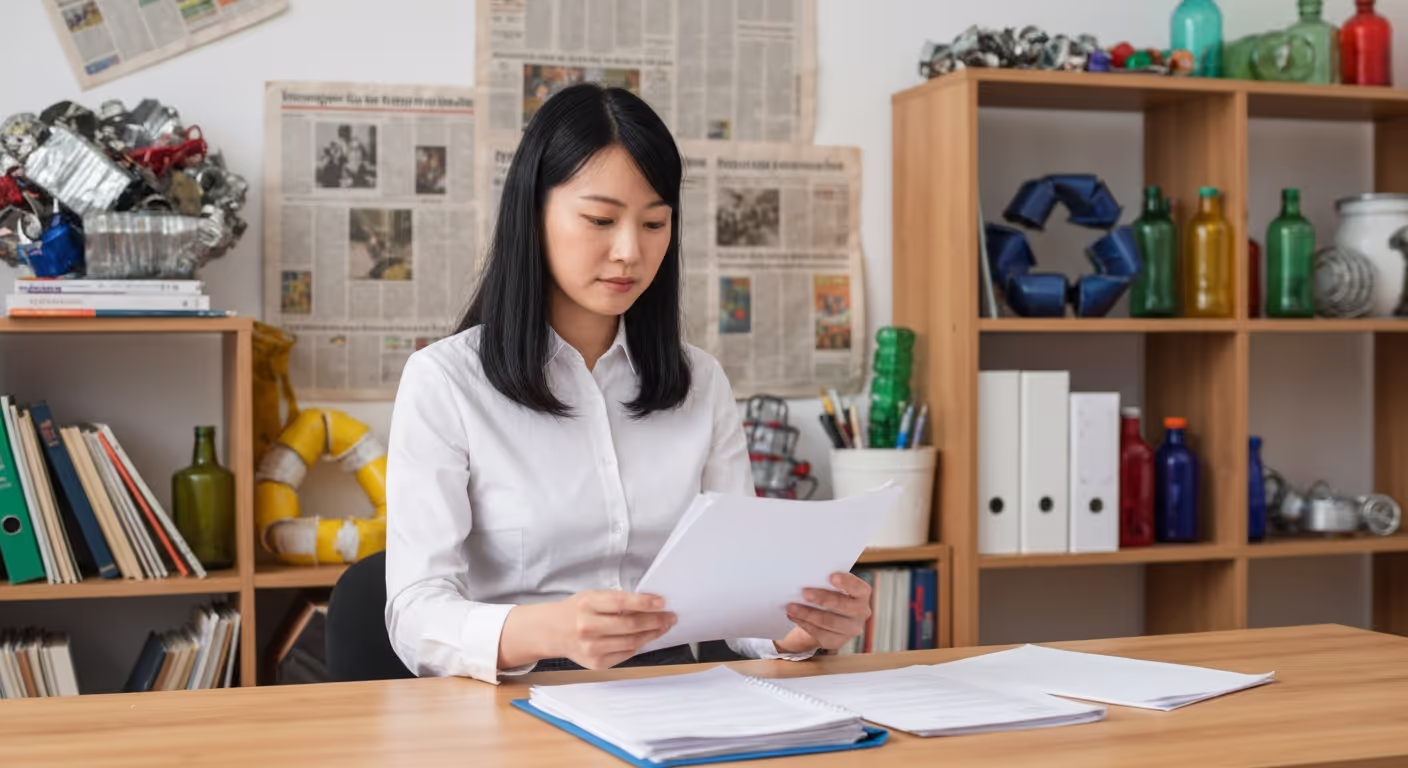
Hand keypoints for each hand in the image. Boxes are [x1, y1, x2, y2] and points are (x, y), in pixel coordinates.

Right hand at [550, 590, 677, 669]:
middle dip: (655, 621)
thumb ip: (616, 600)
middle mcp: (587, 627)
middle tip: (670, 617)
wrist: (552, 632)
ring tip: (663, 627)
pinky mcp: (596, 663)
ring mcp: (591, 648)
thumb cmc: (576, 611)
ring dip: (652, 634)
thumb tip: (650, 603)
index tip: (662, 602)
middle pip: (630, 625)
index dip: (644, 603)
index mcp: (587, 604)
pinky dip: (638, 645)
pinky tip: (646, 638)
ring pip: (631, 642)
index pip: (621, 602)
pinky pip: (625, 654)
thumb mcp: (592, 597)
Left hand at [775, 572, 871, 653]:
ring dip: (808, 614)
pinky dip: (805, 624)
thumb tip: (809, 578)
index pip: (858, 588)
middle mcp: (861, 612)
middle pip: (843, 606)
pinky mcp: (837, 640)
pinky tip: (794, 616)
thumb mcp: (831, 585)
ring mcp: (851, 629)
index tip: (831, 577)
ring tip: (792, 607)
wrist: (828, 615)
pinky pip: (820, 634)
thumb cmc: (829, 593)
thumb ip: (825, 581)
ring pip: (829, 622)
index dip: (846, 582)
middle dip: (822, 599)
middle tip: (804, 593)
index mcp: (862, 593)